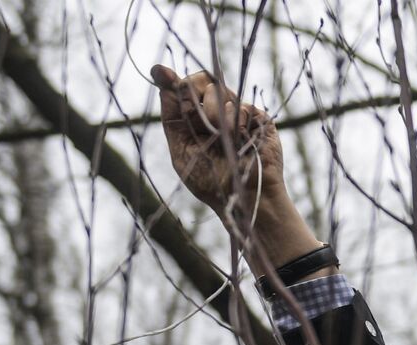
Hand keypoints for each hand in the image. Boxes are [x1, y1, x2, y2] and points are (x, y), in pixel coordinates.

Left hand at [151, 64, 283, 214]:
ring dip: (217, 116)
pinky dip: (237, 122)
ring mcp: (237, 113)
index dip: (170, 78)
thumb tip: (159, 75)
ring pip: (220, 92)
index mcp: (194, 120)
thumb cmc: (211, 183)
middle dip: (195, 96)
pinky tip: (240, 140)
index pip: (182, 88)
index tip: (160, 73)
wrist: (243, 198)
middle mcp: (215, 112)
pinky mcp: (257, 118)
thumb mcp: (182, 150)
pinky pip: (242, 106)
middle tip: (198, 118)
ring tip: (223, 140)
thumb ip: (172, 116)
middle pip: (201, 80)